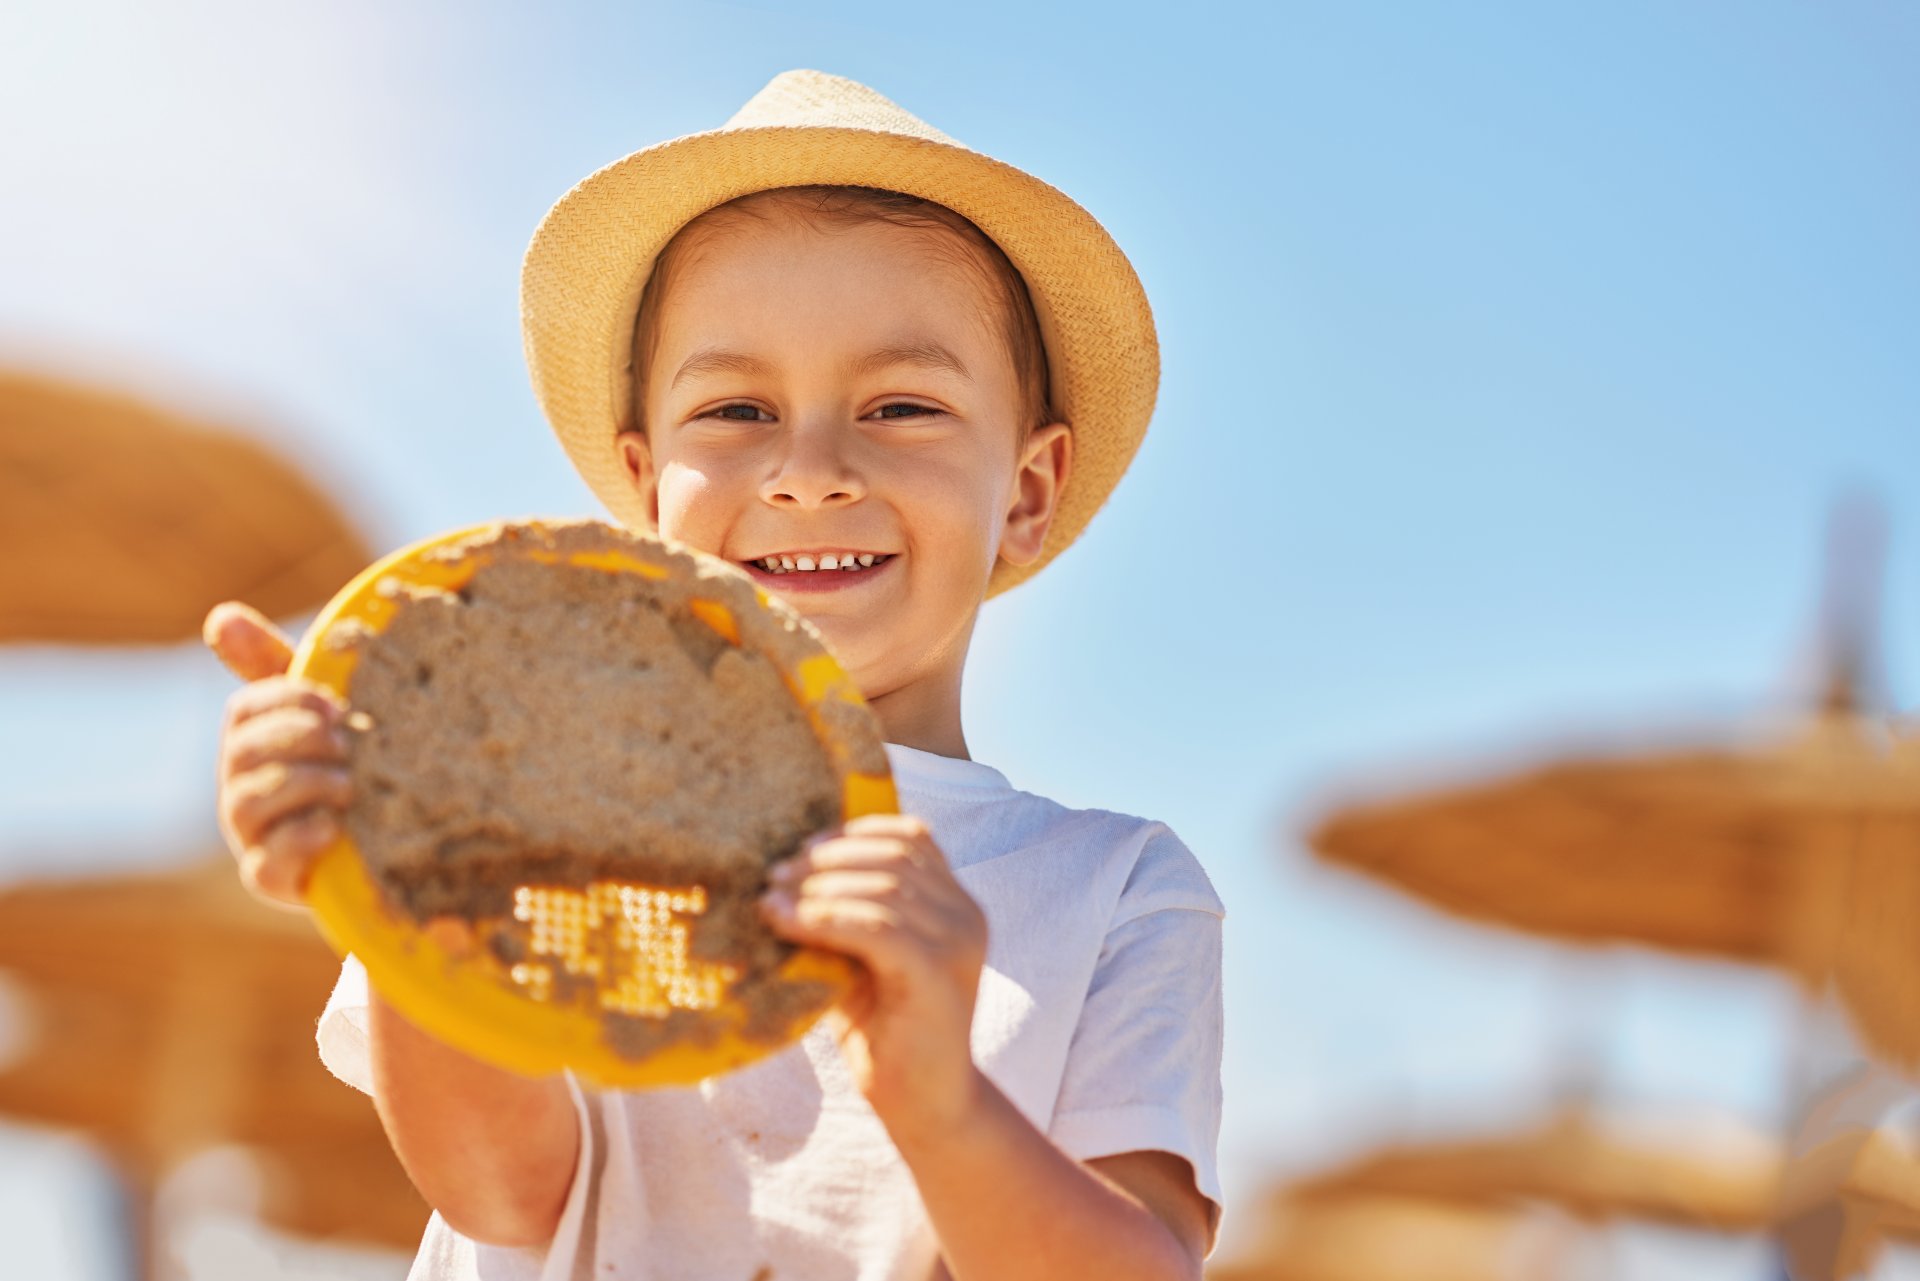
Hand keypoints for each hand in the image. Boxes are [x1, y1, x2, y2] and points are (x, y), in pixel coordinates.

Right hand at [204, 600, 351, 907]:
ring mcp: (251, 834)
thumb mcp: (328, 714)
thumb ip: (280, 667)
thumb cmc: (350, 765)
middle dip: (299, 739)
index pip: (246, 707)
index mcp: (252, 740)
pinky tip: (333, 825)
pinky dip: (299, 839)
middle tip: (347, 740)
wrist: (388, 845)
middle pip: (245, 751)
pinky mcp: (272, 878)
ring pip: (251, 802)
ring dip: (303, 783)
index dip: (286, 700)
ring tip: (350, 783)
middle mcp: (240, 786)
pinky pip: (266, 863)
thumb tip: (219, 616)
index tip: (335, 703)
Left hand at [760, 814, 986, 1139]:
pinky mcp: (938, 974)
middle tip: (776, 873)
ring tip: (771, 897)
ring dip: (818, 887)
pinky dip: (825, 918)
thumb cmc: (884, 1032)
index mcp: (956, 905)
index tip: (804, 849)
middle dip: (828, 859)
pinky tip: (786, 922)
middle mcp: (966, 916)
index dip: (856, 833)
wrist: (925, 1105)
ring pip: (884, 888)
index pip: (913, 837)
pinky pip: (877, 928)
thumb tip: (782, 875)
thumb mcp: (863, 958)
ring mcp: (958, 943)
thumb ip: (845, 915)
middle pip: (895, 856)